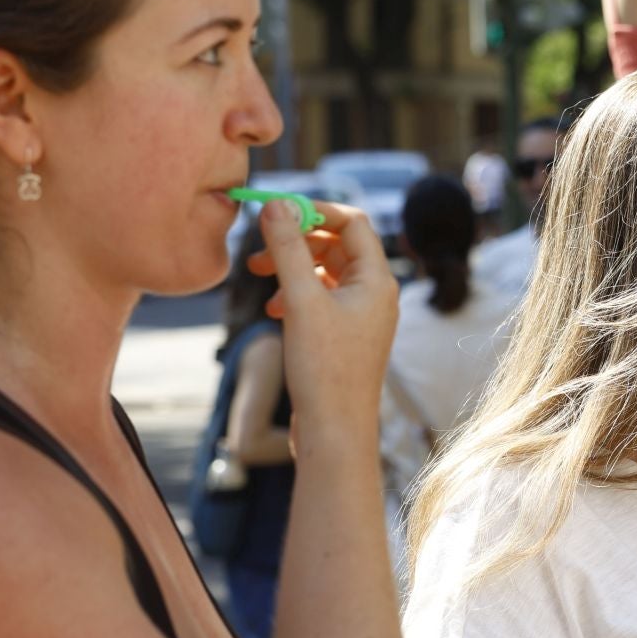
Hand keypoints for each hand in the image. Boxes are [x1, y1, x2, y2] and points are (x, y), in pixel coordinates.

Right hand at [248, 199, 398, 436]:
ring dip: (292, 268)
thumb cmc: (325, 369)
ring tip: (259, 277)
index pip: (353, 221)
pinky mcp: (346, 338)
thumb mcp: (300, 301)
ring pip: (326, 273)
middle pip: (337, 245)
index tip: (277, 212)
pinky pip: (322, 300)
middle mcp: (375, 295)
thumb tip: (275, 204)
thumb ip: (287, 249)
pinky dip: (297, 295)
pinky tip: (275, 311)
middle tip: (260, 249)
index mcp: (377, 280)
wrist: (335, 432)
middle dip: (297, 241)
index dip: (315, 210)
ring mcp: (362, 317)